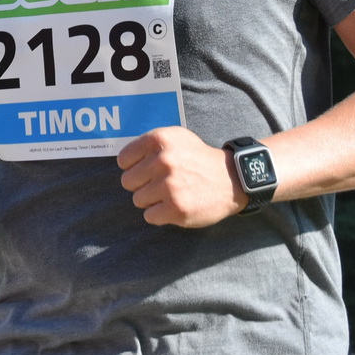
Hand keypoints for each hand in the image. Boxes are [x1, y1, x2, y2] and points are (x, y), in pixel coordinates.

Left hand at [116, 127, 247, 227]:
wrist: (231, 179)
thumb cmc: (199, 159)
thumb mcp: (177, 138)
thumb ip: (150, 144)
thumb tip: (123, 160)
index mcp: (160, 140)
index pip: (123, 160)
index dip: (134, 167)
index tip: (148, 170)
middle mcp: (163, 160)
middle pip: (128, 181)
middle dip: (142, 185)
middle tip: (162, 184)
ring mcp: (169, 185)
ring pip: (137, 200)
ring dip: (152, 201)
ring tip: (171, 194)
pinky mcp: (176, 208)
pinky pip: (149, 216)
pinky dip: (160, 215)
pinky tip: (175, 206)